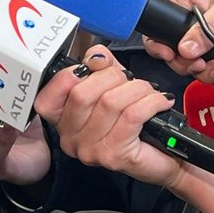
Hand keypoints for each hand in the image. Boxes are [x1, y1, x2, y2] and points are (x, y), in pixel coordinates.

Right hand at [32, 48, 181, 186]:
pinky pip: (132, 115)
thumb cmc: (136, 121)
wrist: (165, 155)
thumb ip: (100, 66)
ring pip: (110, 103)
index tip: (93, 66)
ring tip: (149, 92)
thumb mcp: (112, 85)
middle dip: (112, 77)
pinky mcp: (115, 155)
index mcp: (62, 121)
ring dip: (137, 89)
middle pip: (81, 94)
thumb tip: (97, 57)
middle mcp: (71, 139)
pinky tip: (159, 102)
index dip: (70, 74)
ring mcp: (91, 150)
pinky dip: (151, 102)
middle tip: (129, 81)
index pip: (48, 96)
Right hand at [146, 0, 213, 90]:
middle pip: (178, 50)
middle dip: (189, 64)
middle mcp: (195, 17)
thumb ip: (206, 31)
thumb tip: (185, 50)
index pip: (162, 23)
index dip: (162, 43)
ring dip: (207, 73)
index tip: (170, 55)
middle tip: (201, 66)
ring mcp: (211, 34)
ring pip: (196, 64)